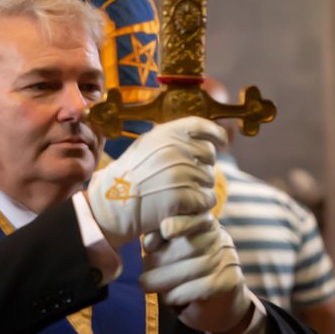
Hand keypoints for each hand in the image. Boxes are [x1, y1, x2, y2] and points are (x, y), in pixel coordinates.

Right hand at [85, 116, 224, 247]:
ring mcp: (179, 174)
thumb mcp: (147, 145)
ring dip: (199, 187)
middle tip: (184, 177)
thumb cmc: (131, 175)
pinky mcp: (181, 197)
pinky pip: (206, 200)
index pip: (203, 127)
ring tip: (178, 192)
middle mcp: (174, 150)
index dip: (216, 135)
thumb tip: (206, 138)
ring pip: (209, 180)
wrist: (113, 202)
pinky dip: (198, 205)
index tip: (221, 143)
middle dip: (202, 166)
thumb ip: (174, 139)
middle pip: (209, 156)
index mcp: (166, 134)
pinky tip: (183, 205)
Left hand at [140, 215, 250, 333]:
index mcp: (203, 222)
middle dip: (160, 260)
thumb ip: (158, 241)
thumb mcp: (167, 250)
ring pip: (194, 267)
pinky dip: (180, 294)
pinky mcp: (231, 281)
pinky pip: (204, 287)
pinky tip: (169, 298)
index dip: (180, 222)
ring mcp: (228, 258)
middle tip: (144, 275)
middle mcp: (219, 237)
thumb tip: (149, 242)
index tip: (164, 230)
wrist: (216, 302)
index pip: (194, 216)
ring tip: (147, 286)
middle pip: (188, 245)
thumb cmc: (182, 271)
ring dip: (164, 279)